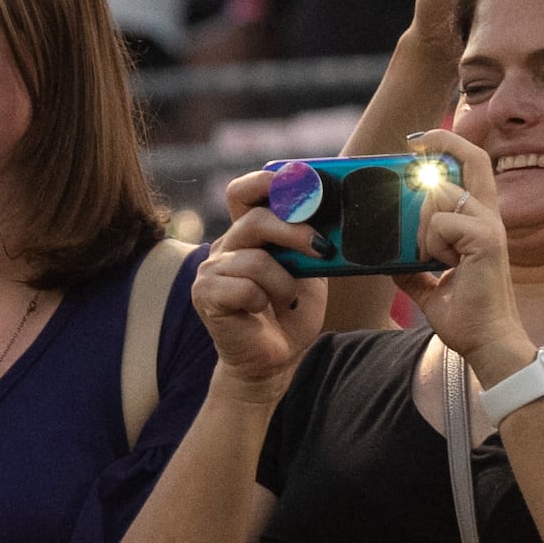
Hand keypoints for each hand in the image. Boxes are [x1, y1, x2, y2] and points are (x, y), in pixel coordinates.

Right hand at [191, 171, 327, 389]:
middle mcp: (225, 245)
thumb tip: (337, 214)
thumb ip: (313, 239)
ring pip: (256, 260)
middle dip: (294, 232)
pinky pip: (244, 288)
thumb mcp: (311, 269)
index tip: (301, 184)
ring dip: (284, 284)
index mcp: (247, 232)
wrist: (274, 360)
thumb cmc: (292, 312)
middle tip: (320, 249)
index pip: (244, 191)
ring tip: (286, 300)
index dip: (268, 182)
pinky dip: (263, 301)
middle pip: (256, 219)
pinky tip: (261, 312)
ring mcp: (211, 270)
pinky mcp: (205, 296)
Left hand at [394, 129, 528, 370]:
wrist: (485, 343)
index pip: (473, 166)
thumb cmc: (466, 316)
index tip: (419, 141)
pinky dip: (431, 244)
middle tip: (412, 145)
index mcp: (478, 222)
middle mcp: (488, 217)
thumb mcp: (429, 287)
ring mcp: (489, 226)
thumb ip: (412, 267)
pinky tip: (444, 266)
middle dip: (442, 144)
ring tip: (432, 257)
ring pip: (441, 197)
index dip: (449, 144)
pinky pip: (442, 224)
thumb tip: (389, 258)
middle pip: (473, 160)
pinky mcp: (486, 240)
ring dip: (422, 224)